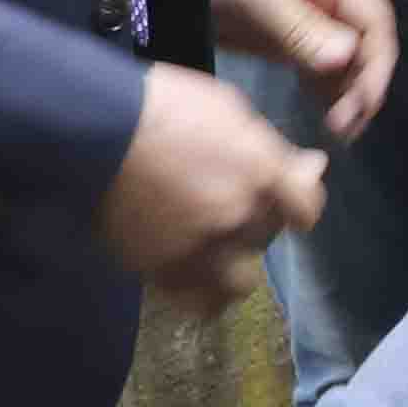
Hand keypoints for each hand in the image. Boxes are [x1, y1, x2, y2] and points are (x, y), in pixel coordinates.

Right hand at [97, 58, 327, 305]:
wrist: (93, 128)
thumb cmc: (161, 104)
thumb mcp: (228, 108)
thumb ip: (272, 146)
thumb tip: (314, 166)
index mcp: (260, 172)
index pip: (306, 210)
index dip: (299, 203)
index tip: (287, 196)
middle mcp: (238, 216)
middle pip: (268, 236)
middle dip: (257, 219)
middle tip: (227, 200)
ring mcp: (200, 248)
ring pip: (240, 281)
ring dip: (234, 265)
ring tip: (213, 245)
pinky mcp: (162, 269)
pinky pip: (198, 302)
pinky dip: (202, 292)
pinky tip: (193, 271)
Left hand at [205, 0, 399, 140]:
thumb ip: (300, 25)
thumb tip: (346, 57)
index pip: (374, 18)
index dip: (378, 58)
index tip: (367, 96)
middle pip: (365, 45)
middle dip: (364, 84)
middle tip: (350, 122)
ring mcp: (313, 24)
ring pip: (348, 64)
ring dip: (349, 96)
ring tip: (340, 129)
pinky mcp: (293, 46)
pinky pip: (322, 74)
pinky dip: (328, 96)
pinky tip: (326, 117)